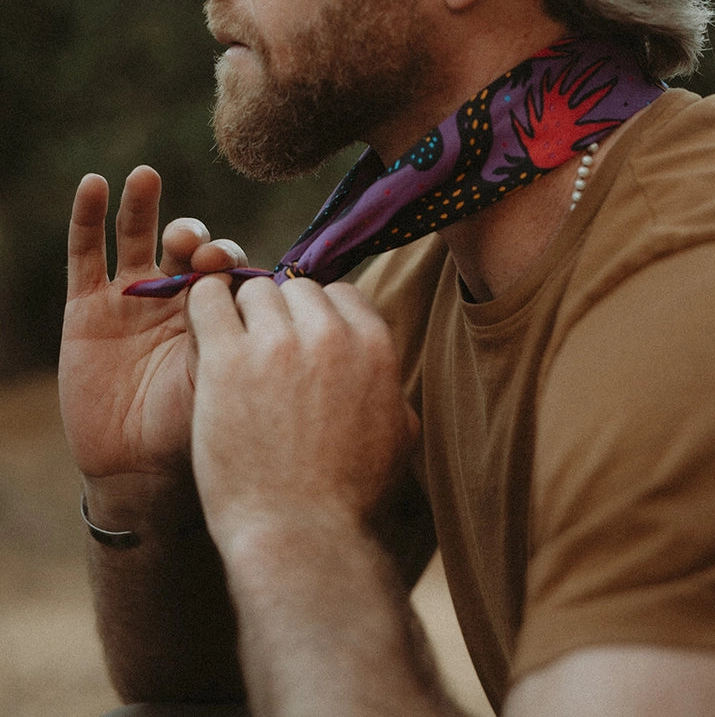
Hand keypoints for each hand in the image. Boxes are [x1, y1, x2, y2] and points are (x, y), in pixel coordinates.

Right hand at [59, 165, 247, 492]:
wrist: (140, 470)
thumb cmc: (193, 429)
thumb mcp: (220, 378)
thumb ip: (232, 335)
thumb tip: (264, 294)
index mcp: (216, 309)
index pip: (226, 264)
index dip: (226, 258)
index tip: (226, 266)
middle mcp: (176, 295)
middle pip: (187, 245)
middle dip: (194, 236)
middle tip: (197, 247)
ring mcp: (130, 297)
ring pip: (137, 237)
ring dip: (143, 205)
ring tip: (146, 177)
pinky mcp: (87, 307)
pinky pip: (85, 255)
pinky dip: (87, 219)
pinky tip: (93, 185)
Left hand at [187, 274, 418, 553]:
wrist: (302, 539)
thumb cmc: (351, 501)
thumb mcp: (398, 438)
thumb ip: (391, 391)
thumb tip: (387, 378)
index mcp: (373, 345)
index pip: (339, 294)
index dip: (316, 318)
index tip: (302, 346)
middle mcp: (328, 333)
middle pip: (295, 289)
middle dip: (279, 316)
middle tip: (264, 356)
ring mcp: (276, 343)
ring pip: (252, 292)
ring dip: (241, 317)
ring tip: (233, 355)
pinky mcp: (227, 360)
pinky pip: (208, 301)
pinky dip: (203, 306)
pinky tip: (202, 328)